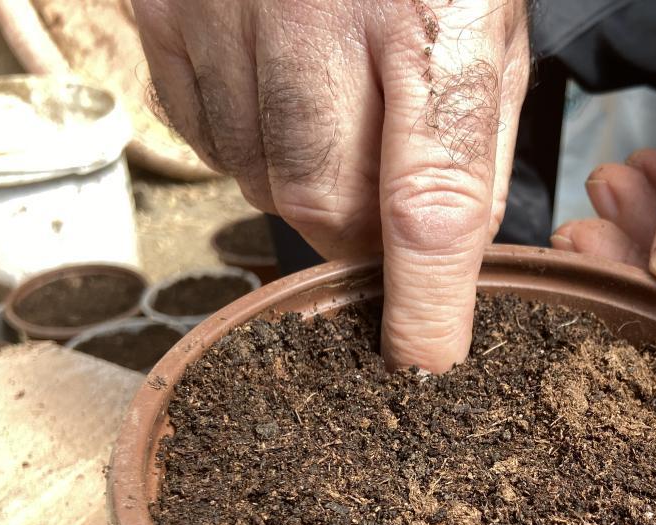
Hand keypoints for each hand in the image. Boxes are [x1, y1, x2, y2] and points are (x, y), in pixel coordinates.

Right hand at [134, 0, 529, 371]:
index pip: (429, 203)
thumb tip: (453, 257)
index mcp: (427, 15)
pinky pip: (206, 135)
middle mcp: (318, 13)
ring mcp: (226, 9)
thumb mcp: (491, 23)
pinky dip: (248, 143)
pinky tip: (279, 90)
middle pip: (325, 203)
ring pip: (260, 178)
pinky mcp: (164, 11)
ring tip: (335, 115)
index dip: (425, 302)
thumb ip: (475, 140)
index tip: (425, 359)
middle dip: (359, 236)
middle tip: (383, 210)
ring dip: (305, 184)